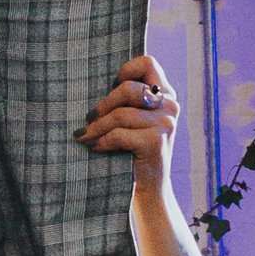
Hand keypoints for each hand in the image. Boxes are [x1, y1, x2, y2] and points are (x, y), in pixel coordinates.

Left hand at [79, 52, 178, 194]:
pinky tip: (95, 148)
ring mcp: (165, 124)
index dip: (126, 71)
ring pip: (120, 114)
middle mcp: (170, 106)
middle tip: (89, 119)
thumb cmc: (133, 152)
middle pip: (128, 89)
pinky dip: (102, 141)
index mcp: (166, 95)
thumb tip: (89, 81)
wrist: (148, 191)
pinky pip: (119, 134)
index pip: (147, 63)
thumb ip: (127, 100)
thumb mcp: (135, 120)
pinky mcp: (156, 142)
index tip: (111, 86)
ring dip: (97, 128)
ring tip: (84, 136)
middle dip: (103, 106)